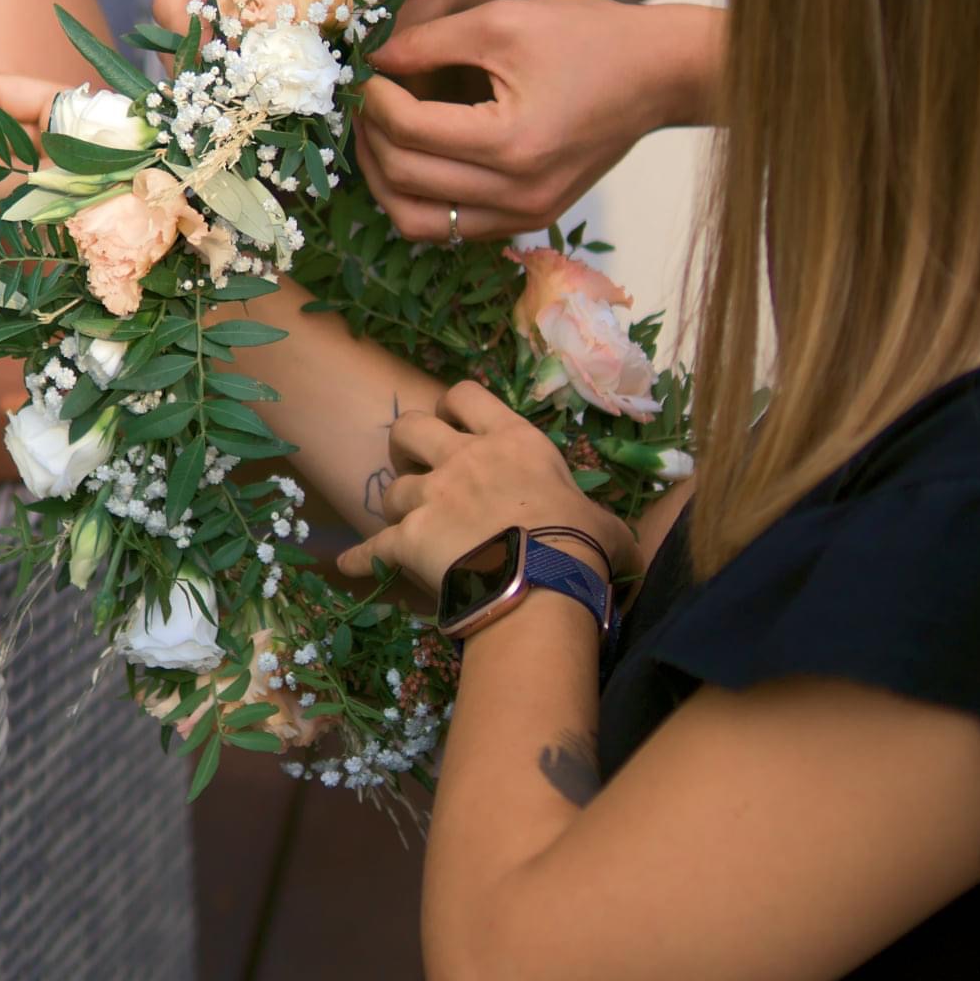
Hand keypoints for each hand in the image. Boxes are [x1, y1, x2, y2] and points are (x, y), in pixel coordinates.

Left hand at [335, 380, 632, 596]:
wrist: (541, 585)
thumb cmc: (580, 547)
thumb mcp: (605, 527)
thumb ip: (604, 526)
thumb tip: (631, 549)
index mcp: (511, 441)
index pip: (467, 395)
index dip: (454, 405)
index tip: (453, 421)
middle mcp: (464, 459)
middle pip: (411, 427)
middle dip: (407, 443)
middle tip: (416, 463)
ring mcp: (432, 497)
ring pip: (392, 489)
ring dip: (397, 506)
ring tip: (406, 524)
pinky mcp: (409, 538)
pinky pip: (373, 547)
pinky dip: (360, 558)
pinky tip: (348, 565)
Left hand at [356, 0, 723, 239]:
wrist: (659, 74)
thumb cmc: (590, 37)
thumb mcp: (503, 20)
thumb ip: (429, 41)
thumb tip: (371, 58)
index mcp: (511, 141)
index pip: (409, 131)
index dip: (373, 100)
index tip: (363, 72)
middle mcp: (517, 192)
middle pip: (404, 182)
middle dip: (369, 139)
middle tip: (360, 103)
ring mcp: (525, 214)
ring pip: (419, 223)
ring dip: (385, 182)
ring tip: (377, 137)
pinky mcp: (530, 219)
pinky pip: (452, 230)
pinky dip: (420, 200)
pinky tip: (413, 158)